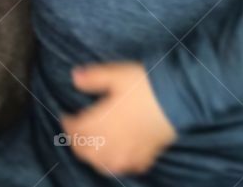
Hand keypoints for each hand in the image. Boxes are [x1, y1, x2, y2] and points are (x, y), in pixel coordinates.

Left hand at [60, 62, 176, 175]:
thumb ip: (93, 77)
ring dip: (94, 158)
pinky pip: (127, 168)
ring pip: (104, 165)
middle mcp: (112, 141)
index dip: (68, 124)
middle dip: (77, 144)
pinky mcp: (146, 157)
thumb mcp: (115, 74)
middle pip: (87, 152)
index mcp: (101, 121)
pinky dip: (117, 165)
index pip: (77, 130)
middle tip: (75, 133)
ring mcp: (130, 152)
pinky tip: (117, 158)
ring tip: (92, 148)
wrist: (177, 99)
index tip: (66, 117)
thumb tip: (75, 78)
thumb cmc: (144, 85)